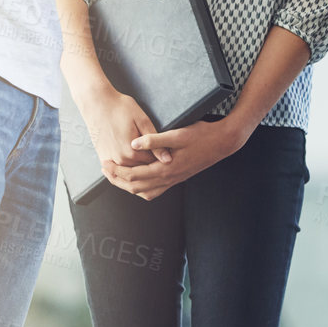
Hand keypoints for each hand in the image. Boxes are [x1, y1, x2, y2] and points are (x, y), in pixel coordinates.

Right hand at [81, 87, 170, 175]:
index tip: (164, 148)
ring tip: (140, 146)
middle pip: (142, 169)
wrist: (96, 103)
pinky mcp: (103, 157)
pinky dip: (126, 164)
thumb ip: (155, 143)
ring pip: (131, 169)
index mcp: (132, 153)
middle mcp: (120, 160)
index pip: (154, 163)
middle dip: (150, 162)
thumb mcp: (142, 121)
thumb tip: (168, 159)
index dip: (160, 157)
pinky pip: (118, 169)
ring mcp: (110, 161)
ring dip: (138, 163)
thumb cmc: (120, 108)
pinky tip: (130, 152)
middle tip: (154, 148)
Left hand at [111, 119, 244, 201]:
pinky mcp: (177, 178)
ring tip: (116, 176)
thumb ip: (154, 140)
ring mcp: (174, 180)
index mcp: (165, 168)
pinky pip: (155, 191)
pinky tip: (138, 181)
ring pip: (145, 192)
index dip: (117, 171)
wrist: (222, 143)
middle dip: (117, 180)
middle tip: (105, 170)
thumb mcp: (177, 133)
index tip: (106, 163)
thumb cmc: (201, 135)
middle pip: (136, 187)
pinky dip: (142, 189)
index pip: (134, 176)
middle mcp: (169, 178)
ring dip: (128, 186)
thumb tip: (133, 144)